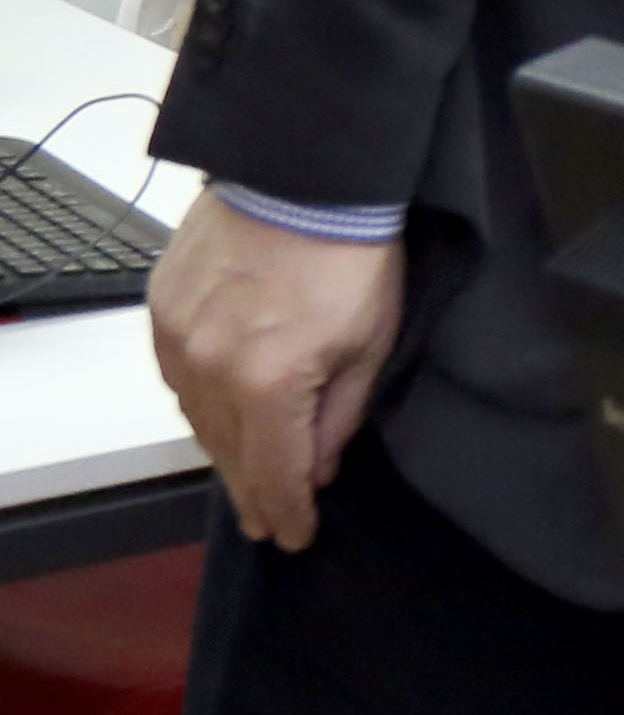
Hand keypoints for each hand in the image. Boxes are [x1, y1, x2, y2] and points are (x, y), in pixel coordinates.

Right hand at [148, 203, 406, 549]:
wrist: (303, 179)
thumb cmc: (352, 255)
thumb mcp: (370, 344)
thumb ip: (338, 417)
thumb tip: (316, 468)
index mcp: (269, 383)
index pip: (274, 472)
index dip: (286, 511)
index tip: (293, 536)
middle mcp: (211, 369)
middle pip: (228, 453)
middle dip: (252, 492)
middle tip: (265, 521)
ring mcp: (177, 339)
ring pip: (196, 418)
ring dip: (225, 450)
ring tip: (246, 477)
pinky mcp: (162, 310)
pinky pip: (177, 376)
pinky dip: (200, 403)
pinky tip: (219, 417)